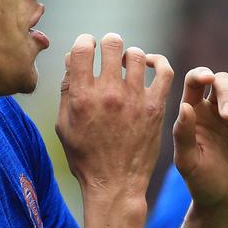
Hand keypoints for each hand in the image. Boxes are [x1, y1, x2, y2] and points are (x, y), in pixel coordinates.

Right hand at [56, 33, 173, 203]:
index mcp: (82, 97)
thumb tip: (72, 59)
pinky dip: (157, 63)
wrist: (115, 184)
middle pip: (112, 44)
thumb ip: (66, 90)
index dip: (84, 42)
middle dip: (108, 44)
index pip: (82, 48)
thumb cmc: (85, 157)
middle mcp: (108, 94)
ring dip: (129, 55)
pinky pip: (164, 71)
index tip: (87, 48)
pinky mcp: (155, 107)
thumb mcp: (64, 125)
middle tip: (108, 53)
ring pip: (136, 55)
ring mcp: (134, 99)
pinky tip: (150, 66)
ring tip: (126, 65)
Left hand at [172, 68, 227, 217]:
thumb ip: (183, 134)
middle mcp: (218, 110)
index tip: (207, 79)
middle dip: (226, 95)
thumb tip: (185, 107)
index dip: (200, 74)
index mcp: (195, 113)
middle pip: (223, 82)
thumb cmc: (201, 182)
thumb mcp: (187, 161)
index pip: (195, 82)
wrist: (226, 202)